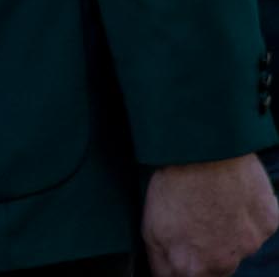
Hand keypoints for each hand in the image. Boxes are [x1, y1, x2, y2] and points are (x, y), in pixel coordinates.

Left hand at [143, 154, 277, 276]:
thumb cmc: (173, 187)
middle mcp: (224, 263)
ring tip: (211, 202)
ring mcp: (250, 244)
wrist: (206, 153)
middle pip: (214, 268)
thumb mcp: (150, 227)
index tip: (178, 250)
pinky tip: (231, 195)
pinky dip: (247, 215)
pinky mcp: (268, 224)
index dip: (178, 264)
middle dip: (203, 252)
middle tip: (193, 221)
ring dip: (226, 233)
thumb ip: (161, 261)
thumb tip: (165, 275)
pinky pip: (257, 225)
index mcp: (192, 267)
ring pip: (237, 247)